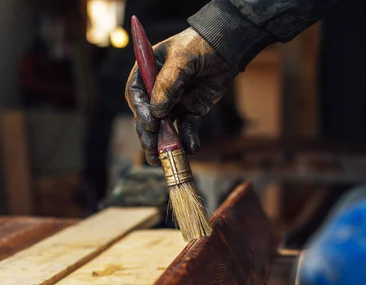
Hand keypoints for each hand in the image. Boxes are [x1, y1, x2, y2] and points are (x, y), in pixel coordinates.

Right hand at [125, 28, 236, 164]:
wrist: (229, 46)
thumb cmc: (201, 44)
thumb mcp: (182, 58)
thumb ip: (168, 84)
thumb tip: (157, 112)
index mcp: (148, 72)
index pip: (136, 94)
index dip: (139, 110)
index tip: (149, 123)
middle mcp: (157, 90)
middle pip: (147, 115)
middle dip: (149, 134)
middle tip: (152, 149)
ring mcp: (174, 101)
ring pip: (165, 126)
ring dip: (164, 143)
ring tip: (163, 159)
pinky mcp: (191, 110)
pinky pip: (187, 128)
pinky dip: (188, 139)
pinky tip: (191, 148)